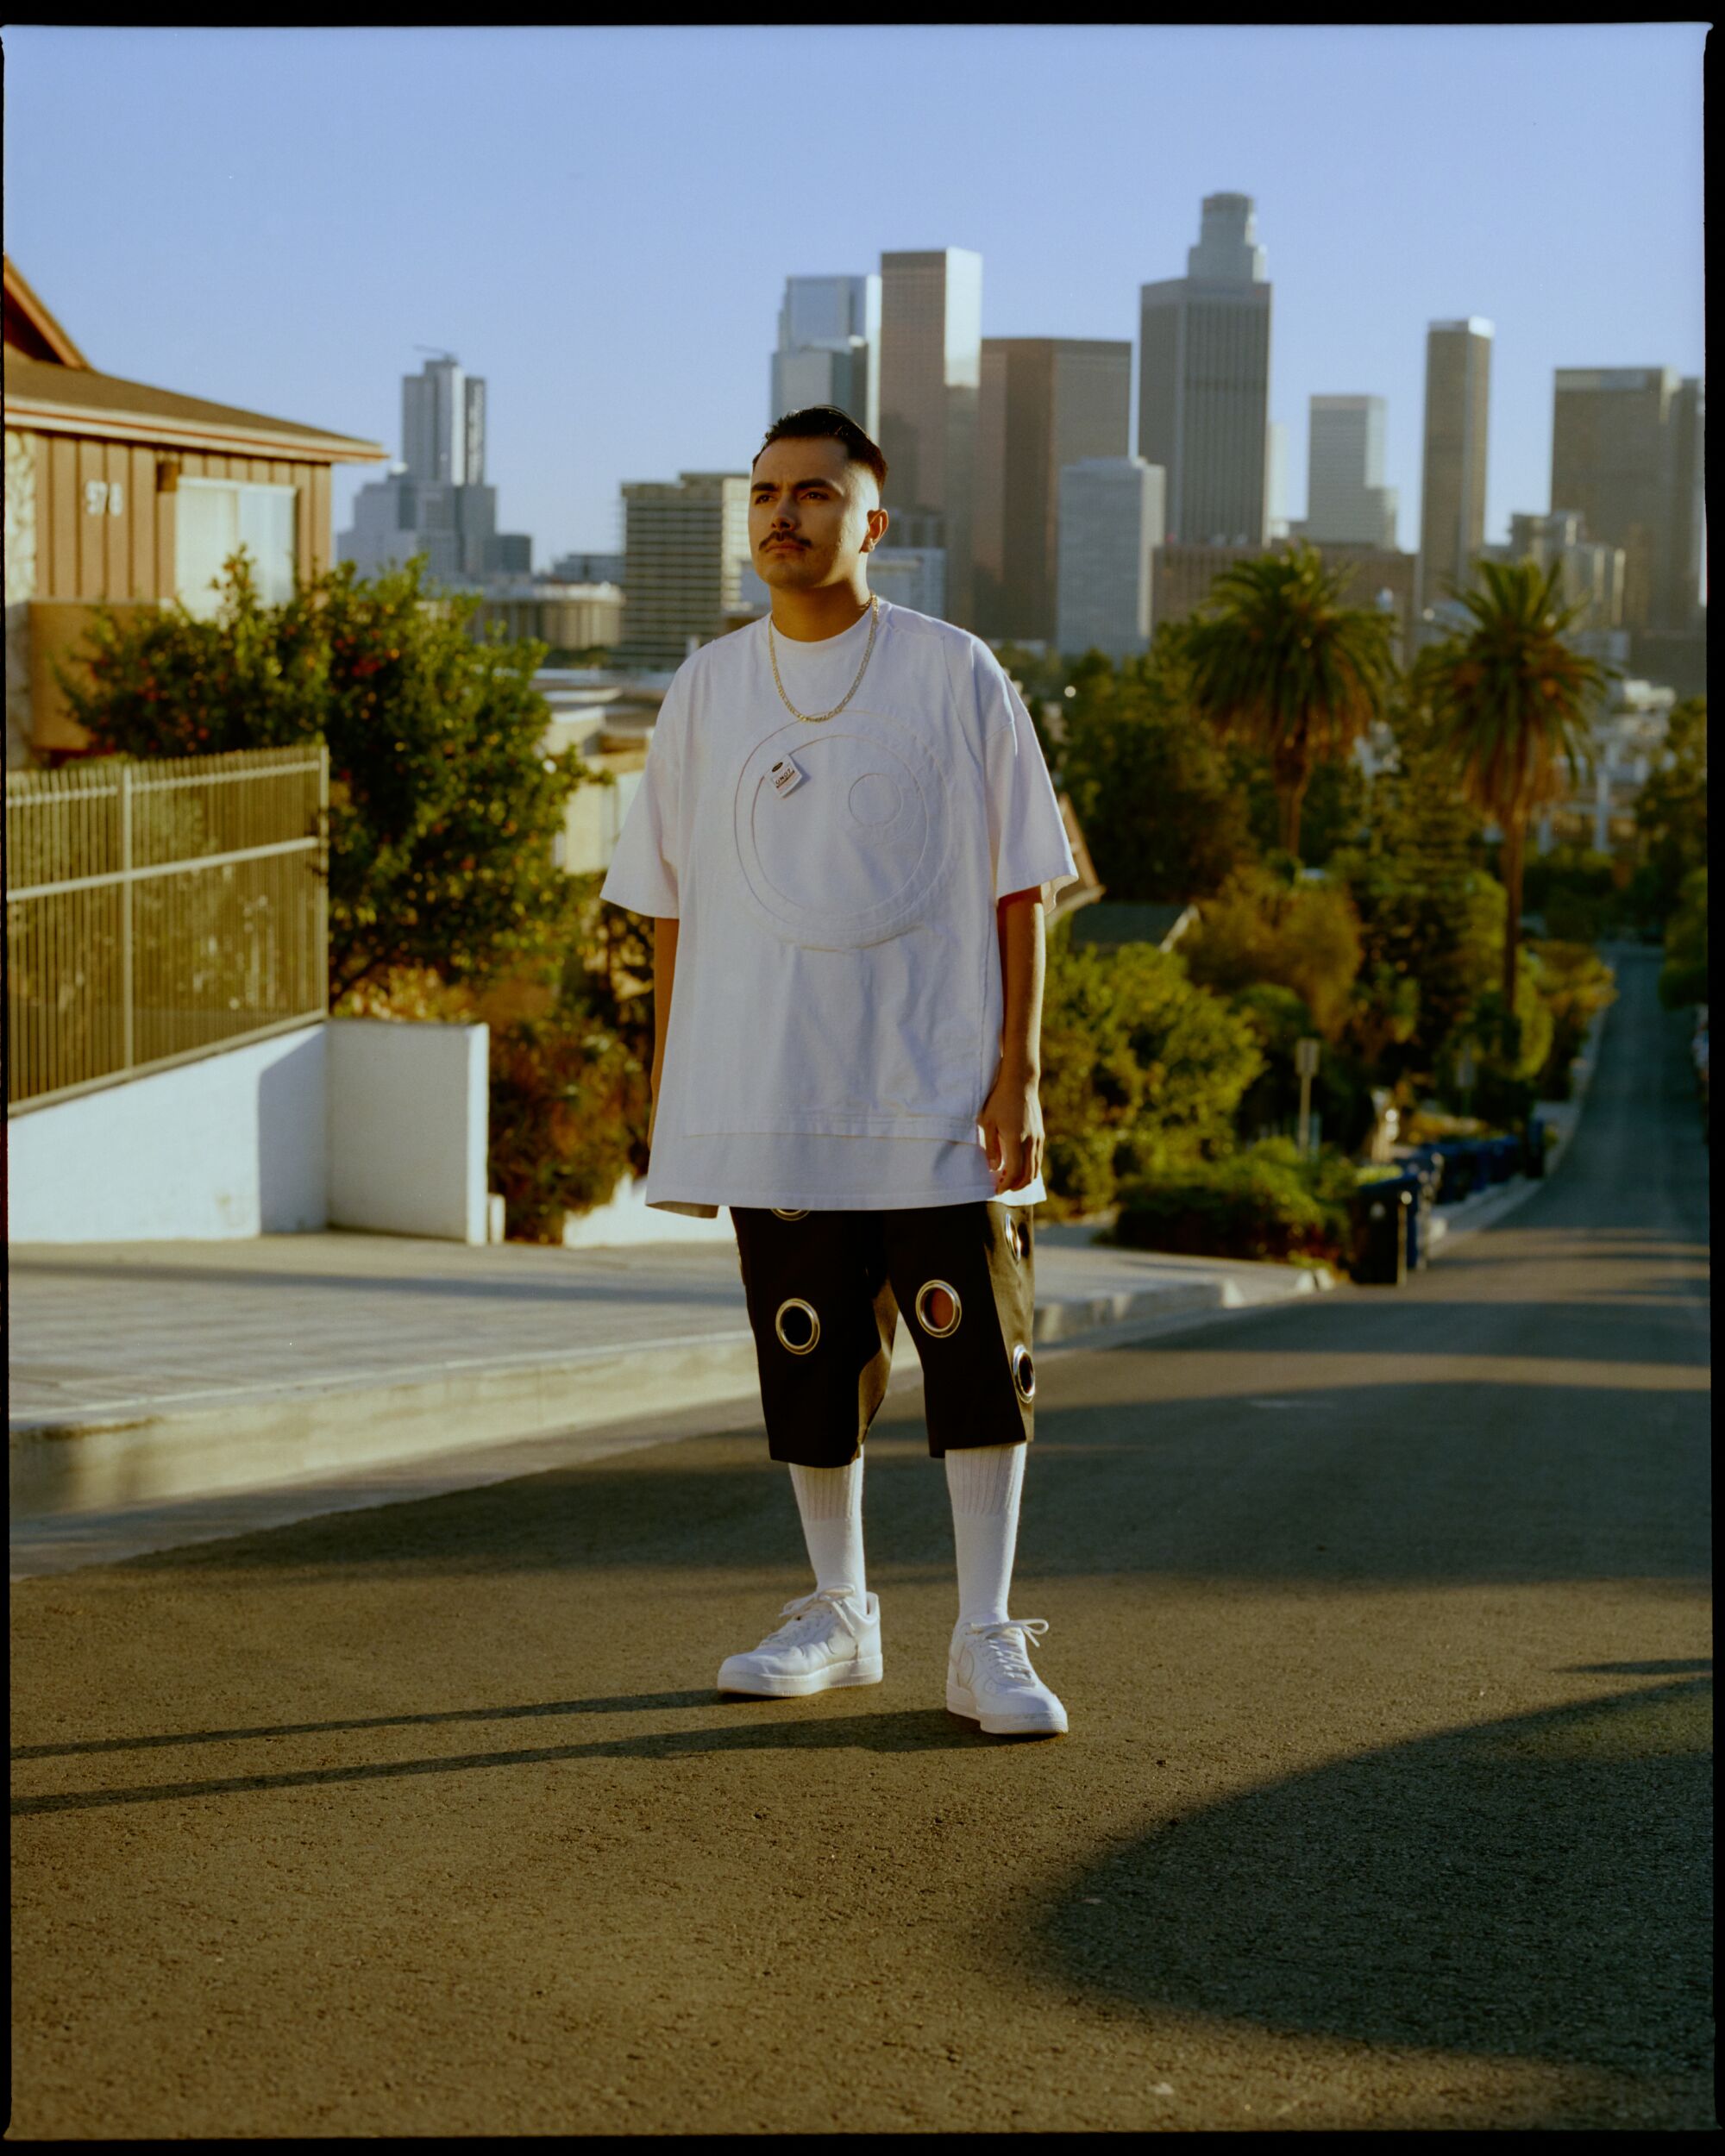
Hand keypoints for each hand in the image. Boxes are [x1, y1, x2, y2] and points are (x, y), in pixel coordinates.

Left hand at [979, 1065, 1043, 1194]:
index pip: (1014, 1171)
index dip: (1006, 1185)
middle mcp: (1030, 1141)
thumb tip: (994, 1168)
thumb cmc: (999, 1100)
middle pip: (1028, 1175)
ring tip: (1010, 1180)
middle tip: (1003, 1188)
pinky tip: (1018, 1167)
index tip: (997, 1190)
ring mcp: (1038, 1138)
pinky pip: (1037, 1158)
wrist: (1020, 1082)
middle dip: (1016, 1186)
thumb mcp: (988, 1122)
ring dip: (1024, 1179)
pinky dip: (1030, 1168)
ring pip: (1036, 1168)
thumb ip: (991, 1147)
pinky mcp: (1041, 1134)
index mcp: (1016, 1139)